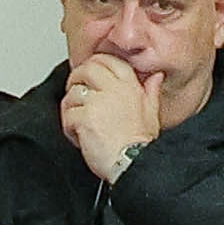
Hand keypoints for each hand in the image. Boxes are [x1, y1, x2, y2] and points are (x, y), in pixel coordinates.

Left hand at [63, 55, 161, 180]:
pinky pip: (67, 115)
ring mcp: (97, 102)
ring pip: (72, 93)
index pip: (105, 60)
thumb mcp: (152, 113)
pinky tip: (80, 137)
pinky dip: (69, 128)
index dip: (93, 65)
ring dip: (71, 109)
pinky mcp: (84, 118)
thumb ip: (151, 91)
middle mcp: (113, 89)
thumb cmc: (141, 143)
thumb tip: (156, 76)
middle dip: (75, 80)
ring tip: (80, 124)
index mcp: (129, 85)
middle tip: (76, 95)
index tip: (89, 77)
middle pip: (85, 70)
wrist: (133, 164)